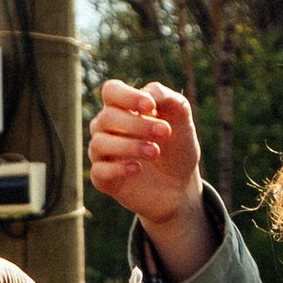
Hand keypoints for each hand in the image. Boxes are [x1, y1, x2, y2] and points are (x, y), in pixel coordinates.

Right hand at [88, 81, 213, 281]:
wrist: (182, 192)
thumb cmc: (180, 153)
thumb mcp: (184, 122)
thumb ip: (172, 101)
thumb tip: (152, 95)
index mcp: (125, 111)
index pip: (110, 91)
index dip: (125, 96)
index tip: (149, 105)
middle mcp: (109, 132)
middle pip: (104, 118)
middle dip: (134, 125)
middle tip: (163, 134)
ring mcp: (104, 157)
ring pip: (99, 144)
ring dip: (128, 146)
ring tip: (155, 154)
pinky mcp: (105, 182)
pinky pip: (99, 173)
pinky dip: (118, 169)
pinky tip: (140, 171)